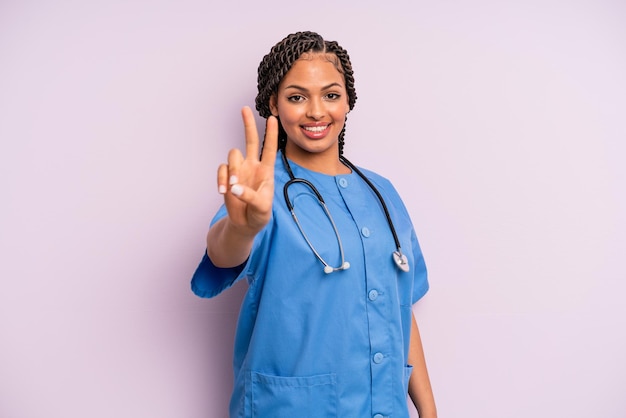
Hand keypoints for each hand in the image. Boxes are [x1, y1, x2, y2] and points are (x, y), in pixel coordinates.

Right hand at [217, 106, 278, 236]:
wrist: (245, 224)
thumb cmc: (259, 214)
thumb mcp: (262, 208)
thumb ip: (250, 196)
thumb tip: (235, 187)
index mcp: (266, 171)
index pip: (270, 149)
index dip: (271, 134)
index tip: (273, 118)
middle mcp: (253, 166)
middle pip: (250, 140)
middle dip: (248, 124)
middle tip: (244, 109)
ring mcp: (239, 170)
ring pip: (233, 155)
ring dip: (231, 170)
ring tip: (232, 187)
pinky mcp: (227, 177)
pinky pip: (221, 170)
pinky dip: (221, 179)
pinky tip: (224, 192)